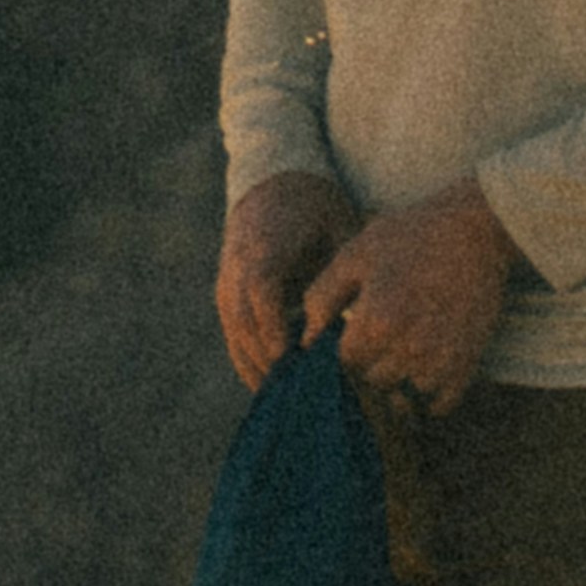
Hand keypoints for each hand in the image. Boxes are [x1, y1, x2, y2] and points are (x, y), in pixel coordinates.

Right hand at [217, 172, 355, 390]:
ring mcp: (227, 285)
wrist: (273, 183)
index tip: (299, 363)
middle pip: (245, 325)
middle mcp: (237, 269)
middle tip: (307, 399)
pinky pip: (235, 339)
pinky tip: (283, 385)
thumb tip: (359, 322)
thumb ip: (342, 273)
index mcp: (265, 248)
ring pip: (237, 339)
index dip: (277, 332)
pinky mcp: (226, 298)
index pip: (262, 295)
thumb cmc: (315, 209)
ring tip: (298, 402)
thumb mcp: (336, 229)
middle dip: (273, 364)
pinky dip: (254, 364)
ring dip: (263, 370)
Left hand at [322, 184, 526, 404]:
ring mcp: (440, 363)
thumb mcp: (356, 254)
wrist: (475, 230)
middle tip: (379, 340)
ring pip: (402, 398)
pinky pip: (436, 406)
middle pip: (371, 383)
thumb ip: (323, 297)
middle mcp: (409, 350)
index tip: (350, 335)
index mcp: (377, 322)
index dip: (343, 349)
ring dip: (396, 382)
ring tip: (401, 349)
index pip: (344, 363)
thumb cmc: (411, 236)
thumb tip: (305, 339)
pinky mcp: (466, 368)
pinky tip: (423, 363)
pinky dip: (426, 394)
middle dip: (368, 366)